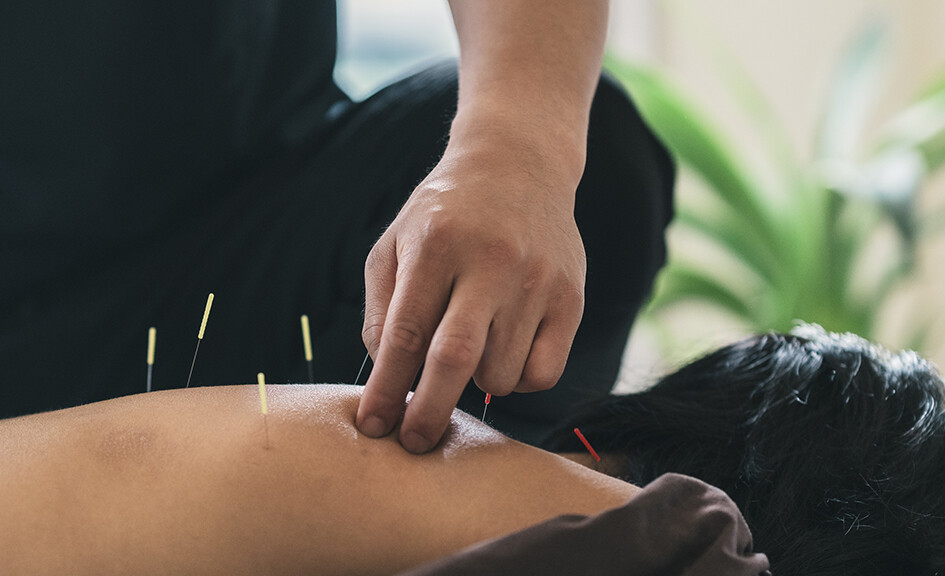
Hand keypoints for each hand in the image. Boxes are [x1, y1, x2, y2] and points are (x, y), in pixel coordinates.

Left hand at [356, 137, 586, 453]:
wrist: (518, 165)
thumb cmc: (442, 217)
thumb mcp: (395, 245)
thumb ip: (383, 312)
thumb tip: (387, 379)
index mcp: (435, 244)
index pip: (405, 333)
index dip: (386, 388)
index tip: (373, 426)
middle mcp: (490, 260)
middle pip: (455, 358)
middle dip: (429, 411)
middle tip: (412, 443)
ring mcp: (536, 279)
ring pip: (500, 373)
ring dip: (476, 384)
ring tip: (468, 349)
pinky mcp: (572, 296)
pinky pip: (543, 372)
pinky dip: (518, 379)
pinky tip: (504, 350)